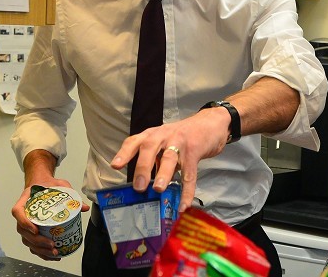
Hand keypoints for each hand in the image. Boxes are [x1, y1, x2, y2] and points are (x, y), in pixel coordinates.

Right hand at [11, 176, 88, 260]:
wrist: (42, 184)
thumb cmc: (48, 186)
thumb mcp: (60, 185)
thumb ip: (71, 194)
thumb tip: (84, 207)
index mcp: (25, 201)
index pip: (18, 212)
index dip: (24, 223)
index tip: (35, 230)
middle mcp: (22, 214)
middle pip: (22, 231)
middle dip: (37, 241)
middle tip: (51, 245)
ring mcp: (25, 224)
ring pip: (27, 240)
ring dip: (39, 249)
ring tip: (53, 252)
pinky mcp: (31, 231)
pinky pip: (32, 244)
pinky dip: (41, 252)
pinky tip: (52, 256)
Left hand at [111, 108, 230, 210]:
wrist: (211, 122)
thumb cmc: (184, 135)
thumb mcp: (166, 140)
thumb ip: (155, 157)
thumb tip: (144, 185)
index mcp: (154, 134)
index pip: (135, 141)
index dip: (124, 153)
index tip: (115, 165)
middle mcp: (164, 136)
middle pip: (149, 147)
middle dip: (143, 167)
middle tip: (138, 186)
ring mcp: (180, 142)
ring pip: (169, 158)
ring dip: (163, 174)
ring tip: (158, 189)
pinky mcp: (195, 151)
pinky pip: (190, 172)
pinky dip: (187, 190)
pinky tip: (183, 204)